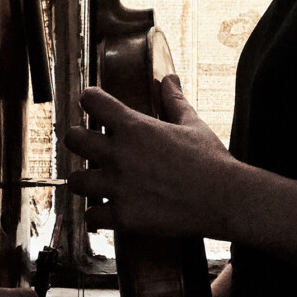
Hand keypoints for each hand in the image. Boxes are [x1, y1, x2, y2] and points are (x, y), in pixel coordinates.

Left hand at [68, 75, 242, 238]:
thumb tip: (170, 79)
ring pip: (76, 181)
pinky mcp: (123, 216)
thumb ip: (174, 102)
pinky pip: (92, 216)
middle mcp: (120, 155)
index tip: (92, 102)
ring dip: (84, 180)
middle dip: (76, 138)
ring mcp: (118, 187)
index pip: (93, 101)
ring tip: (94, 181)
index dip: (90, 99)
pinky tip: (106, 211)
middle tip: (85, 143)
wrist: (223, 198)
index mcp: (135, 127)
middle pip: (73, 139)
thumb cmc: (210, 159)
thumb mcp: (192, 125)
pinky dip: (98, 215)